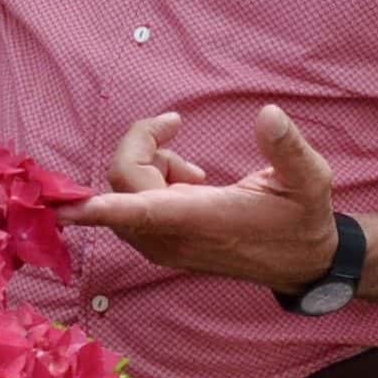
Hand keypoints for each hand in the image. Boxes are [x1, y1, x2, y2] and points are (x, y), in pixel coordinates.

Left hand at [60, 105, 342, 289]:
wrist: (299, 263)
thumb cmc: (303, 218)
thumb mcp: (311, 179)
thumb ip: (289, 148)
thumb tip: (269, 114)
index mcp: (204, 220)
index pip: (144, 211)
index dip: (104, 207)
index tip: (66, 207)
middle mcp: (173, 235)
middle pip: (122, 181)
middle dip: (141, 143)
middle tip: (174, 124)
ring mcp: (162, 242)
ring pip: (122, 191)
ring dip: (148, 162)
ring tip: (191, 166)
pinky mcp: (160, 242)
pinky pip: (129, 203)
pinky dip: (148, 179)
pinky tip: (187, 181)